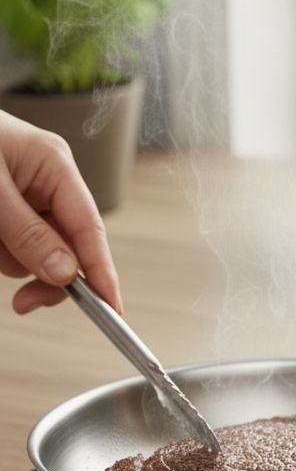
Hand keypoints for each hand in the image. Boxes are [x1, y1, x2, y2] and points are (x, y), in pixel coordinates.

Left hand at [0, 110, 120, 313]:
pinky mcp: (7, 204)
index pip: (89, 227)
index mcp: (54, 164)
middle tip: (22, 303)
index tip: (111, 307)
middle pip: (66, 245)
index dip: (102, 271)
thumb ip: (26, 232)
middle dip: (42, 271)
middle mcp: (47, 179)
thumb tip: (64, 272)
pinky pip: (13, 243)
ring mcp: (27, 192)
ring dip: (7, 256)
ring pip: (35, 249)